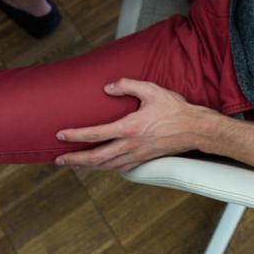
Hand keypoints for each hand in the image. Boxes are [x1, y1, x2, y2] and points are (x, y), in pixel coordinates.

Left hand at [54, 78, 209, 172]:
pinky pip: (120, 167)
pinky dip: (106, 168)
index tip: (61, 134)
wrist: (195, 128)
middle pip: (96, 158)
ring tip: (74, 165)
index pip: (96, 134)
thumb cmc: (174, 108)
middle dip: (75, 160)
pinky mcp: (144, 160)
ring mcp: (137, 155)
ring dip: (87, 167)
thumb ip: (127, 86)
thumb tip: (107, 88)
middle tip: (59, 160)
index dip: (76, 135)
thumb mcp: (151, 89)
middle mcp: (130, 145)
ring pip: (106, 166)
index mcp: (129, 127)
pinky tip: (102, 166)